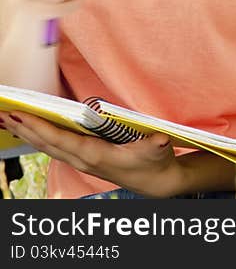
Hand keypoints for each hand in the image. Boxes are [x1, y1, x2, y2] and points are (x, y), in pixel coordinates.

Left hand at [0, 111, 180, 197]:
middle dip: (26, 129)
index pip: (62, 140)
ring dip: (28, 134)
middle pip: (47, 144)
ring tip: (10, 120)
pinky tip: (32, 131)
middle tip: (6, 113)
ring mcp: (81, 161)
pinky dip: (39, 138)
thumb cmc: (155, 162)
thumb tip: (160, 139)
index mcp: (96, 155)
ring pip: (48, 148)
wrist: (155, 182)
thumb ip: (157, 144)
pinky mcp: (83, 159)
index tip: (23, 115)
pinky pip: (55, 148)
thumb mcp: (158, 151)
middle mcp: (84, 160)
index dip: (41, 128)